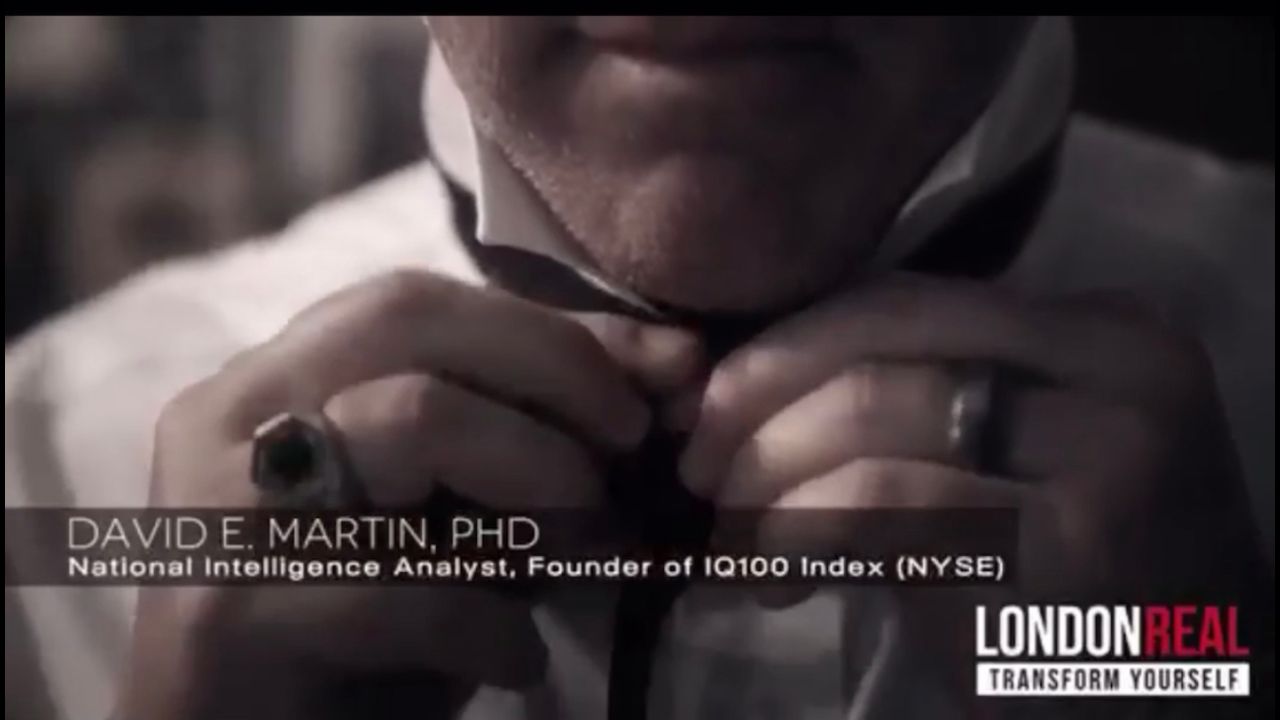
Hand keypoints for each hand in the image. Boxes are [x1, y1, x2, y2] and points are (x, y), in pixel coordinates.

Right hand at [119, 270, 702, 719]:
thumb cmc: (360, 629)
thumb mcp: (455, 516)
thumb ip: (531, 434)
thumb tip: (671, 362)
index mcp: (278, 377)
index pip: (419, 300)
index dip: (552, 326)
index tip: (663, 368)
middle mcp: (233, 415)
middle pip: (406, 319)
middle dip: (551, 367)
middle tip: (626, 441)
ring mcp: (221, 507)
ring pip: (411, 417)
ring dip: (535, 473)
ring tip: (583, 546)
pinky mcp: (228, 613)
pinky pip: (399, 586)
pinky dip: (490, 622)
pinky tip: (518, 661)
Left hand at [678, 274, 1267, 696]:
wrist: (1187, 694)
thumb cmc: (1086, 576)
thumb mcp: (1027, 454)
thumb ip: (923, 397)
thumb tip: (747, 386)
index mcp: (1103, 330)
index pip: (902, 301)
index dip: (784, 347)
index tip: (709, 402)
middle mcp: (1114, 374)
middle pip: (878, 351)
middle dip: (756, 406)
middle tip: (697, 470)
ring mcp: (1099, 460)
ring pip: (870, 425)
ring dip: (764, 484)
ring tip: (732, 539)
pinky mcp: (1063, 552)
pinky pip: (880, 513)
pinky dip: (794, 537)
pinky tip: (770, 579)